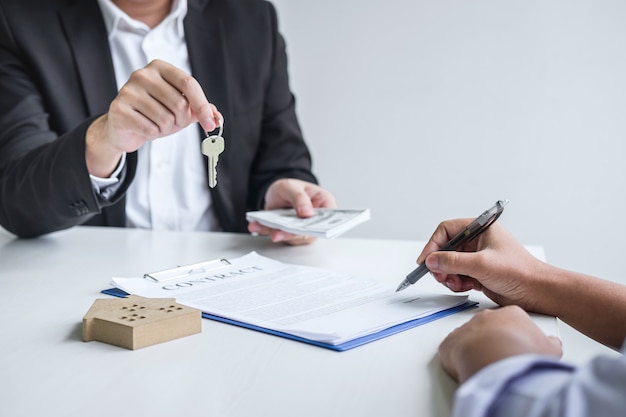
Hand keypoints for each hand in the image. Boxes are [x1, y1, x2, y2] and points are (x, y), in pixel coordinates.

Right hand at [86, 59, 222, 176]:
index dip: (202, 105)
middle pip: (179, 103)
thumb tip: (217, 118)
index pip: (188, 83)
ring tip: (155, 123)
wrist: (123, 127)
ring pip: (165, 119)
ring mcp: (128, 90)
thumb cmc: (155, 114)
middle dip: (181, 120)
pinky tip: (144, 128)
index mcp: (160, 68)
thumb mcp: (180, 109)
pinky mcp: (119, 109)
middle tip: (172, 122)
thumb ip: (199, 110)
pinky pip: (150, 129)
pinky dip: (153, 135)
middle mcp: (143, 74)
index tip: (211, 124)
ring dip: (166, 128)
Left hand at [247, 178, 336, 244]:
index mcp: (325, 204)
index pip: (329, 220)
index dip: (322, 227)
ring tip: (260, 226)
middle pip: (309, 232)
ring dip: (275, 233)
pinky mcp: (290, 234)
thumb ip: (300, 198)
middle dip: (291, 233)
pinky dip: (266, 231)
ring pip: (292, 237)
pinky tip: (256, 226)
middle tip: (278, 233)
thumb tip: (307, 213)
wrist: (277, 193)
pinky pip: (279, 235)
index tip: (309, 230)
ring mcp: (303, 229)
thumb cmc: (290, 188)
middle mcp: (316, 221)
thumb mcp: (293, 187)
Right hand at [416, 219, 549, 311]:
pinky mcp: (479, 272)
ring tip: (457, 283)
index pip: (447, 230)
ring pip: (450, 263)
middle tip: (440, 275)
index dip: (434, 244)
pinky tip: (466, 287)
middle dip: (441, 263)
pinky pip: (458, 275)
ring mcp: (478, 257)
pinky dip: (457, 282)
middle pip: (446, 248)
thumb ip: (453, 261)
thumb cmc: (520, 272)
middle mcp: (478, 241)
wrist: (538, 292)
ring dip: (449, 275)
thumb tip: (432, 260)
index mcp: (481, 229)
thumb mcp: (482, 264)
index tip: (426, 260)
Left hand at [438, 305, 561, 382]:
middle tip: (501, 357)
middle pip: (489, 328)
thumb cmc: (521, 352)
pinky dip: (457, 358)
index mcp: (510, 314)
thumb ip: (550, 343)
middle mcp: (486, 317)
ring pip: (469, 338)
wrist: (497, 360)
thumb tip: (554, 344)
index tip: (516, 348)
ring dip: (474, 349)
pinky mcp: (450, 342)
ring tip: (485, 365)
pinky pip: (452, 349)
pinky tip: (467, 367)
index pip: (511, 321)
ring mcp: (466, 328)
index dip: (514, 336)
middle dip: (493, 341)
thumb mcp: (549, 348)